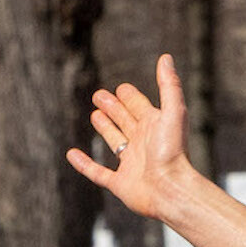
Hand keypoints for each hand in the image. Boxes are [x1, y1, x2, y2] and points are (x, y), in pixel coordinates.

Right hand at [66, 55, 197, 220]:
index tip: (122, 88)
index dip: (130, 97)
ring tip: (95, 115)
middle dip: (113, 108)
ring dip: (105, 129)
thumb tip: (166, 57)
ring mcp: (131, 164)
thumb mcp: (173, 112)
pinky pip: (98, 173)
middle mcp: (143, 144)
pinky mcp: (120, 183)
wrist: (171, 189)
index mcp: (154, 127)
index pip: (139, 107)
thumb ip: (169, 85)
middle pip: (125, 121)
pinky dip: (84, 164)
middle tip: (99, 96)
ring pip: (114, 142)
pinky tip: (72, 153)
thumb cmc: (173, 151)